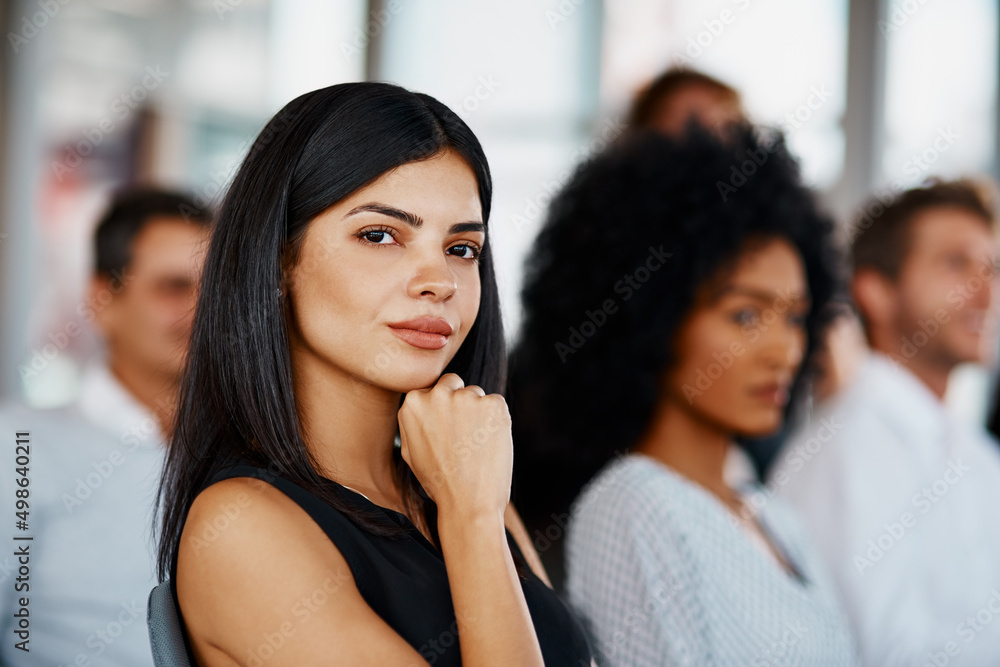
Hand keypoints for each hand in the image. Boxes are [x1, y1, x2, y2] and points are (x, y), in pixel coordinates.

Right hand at [397, 373, 511, 517]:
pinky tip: (489, 445)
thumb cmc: (439, 482)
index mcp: (412, 403)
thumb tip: (421, 401)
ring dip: (479, 414)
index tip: (448, 431)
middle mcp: (437, 395)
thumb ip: (415, 421)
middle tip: (464, 436)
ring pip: (477, 395)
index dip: (443, 411)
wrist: (468, 504)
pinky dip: (497, 421)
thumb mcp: (411, 451)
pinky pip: (496, 405)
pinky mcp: (493, 404)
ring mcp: (466, 397)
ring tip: (476, 447)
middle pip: (454, 384)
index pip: (433, 390)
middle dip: (460, 403)